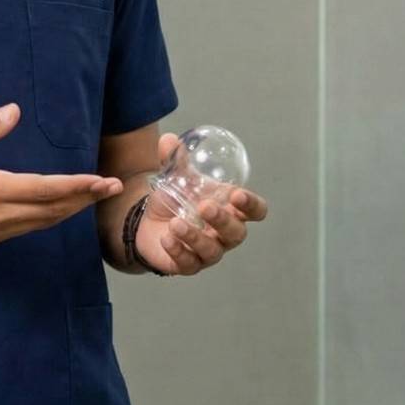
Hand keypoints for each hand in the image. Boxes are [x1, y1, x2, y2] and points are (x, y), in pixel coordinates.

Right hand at [0, 104, 121, 244]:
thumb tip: (14, 111)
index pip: (43, 189)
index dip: (76, 185)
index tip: (101, 180)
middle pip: (52, 210)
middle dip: (85, 198)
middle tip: (113, 188)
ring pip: (43, 222)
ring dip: (71, 209)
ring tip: (94, 196)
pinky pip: (29, 228)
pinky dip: (51, 217)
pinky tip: (62, 208)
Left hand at [131, 132, 268, 276]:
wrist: (149, 223)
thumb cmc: (176, 199)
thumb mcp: (176, 178)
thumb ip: (174, 160)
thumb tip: (169, 140)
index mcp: (232, 209)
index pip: (255, 211)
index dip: (252, 205)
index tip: (237, 194)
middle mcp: (225, 234)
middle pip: (236, 233)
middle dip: (223, 221)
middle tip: (205, 207)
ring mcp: (208, 252)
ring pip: (212, 251)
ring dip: (195, 237)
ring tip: (176, 222)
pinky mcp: (188, 265)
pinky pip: (188, 263)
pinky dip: (178, 251)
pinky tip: (166, 238)